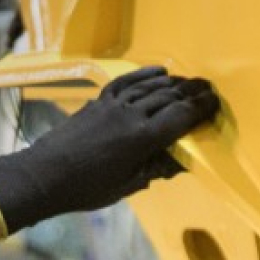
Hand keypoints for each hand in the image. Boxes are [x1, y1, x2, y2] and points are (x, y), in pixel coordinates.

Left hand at [0, 67, 219, 231]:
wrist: (44, 175)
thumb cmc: (86, 188)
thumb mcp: (126, 185)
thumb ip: (155, 169)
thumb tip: (182, 162)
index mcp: (143, 138)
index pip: (182, 116)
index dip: (202, 108)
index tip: (216, 104)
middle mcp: (132, 114)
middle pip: (170, 96)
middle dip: (193, 91)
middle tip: (210, 89)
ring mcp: (113, 104)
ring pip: (151, 86)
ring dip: (174, 82)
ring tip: (190, 82)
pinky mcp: (98, 101)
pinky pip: (127, 82)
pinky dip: (145, 75)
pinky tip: (159, 71)